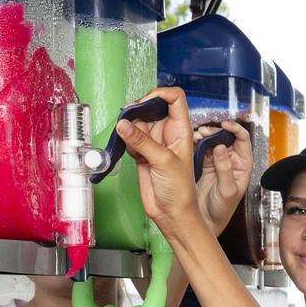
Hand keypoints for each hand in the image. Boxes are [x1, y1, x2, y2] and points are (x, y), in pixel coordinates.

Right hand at [117, 87, 200, 234]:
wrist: (172, 213)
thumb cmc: (180, 190)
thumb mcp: (163, 161)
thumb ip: (142, 141)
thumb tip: (124, 124)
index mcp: (182, 130)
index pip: (174, 98)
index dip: (160, 93)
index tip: (144, 101)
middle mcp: (168, 133)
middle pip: (151, 107)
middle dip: (138, 111)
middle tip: (128, 120)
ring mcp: (155, 143)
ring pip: (138, 122)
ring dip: (130, 128)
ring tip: (131, 142)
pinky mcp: (143, 153)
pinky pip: (131, 138)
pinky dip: (127, 141)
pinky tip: (133, 154)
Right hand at [194, 121, 251, 235]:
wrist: (207, 221)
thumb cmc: (222, 210)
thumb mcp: (227, 190)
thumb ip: (225, 169)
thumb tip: (221, 148)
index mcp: (243, 165)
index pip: (243, 139)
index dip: (235, 129)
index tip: (224, 124)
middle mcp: (232, 160)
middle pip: (227, 136)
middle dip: (216, 130)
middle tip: (204, 131)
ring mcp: (219, 161)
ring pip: (214, 140)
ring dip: (206, 135)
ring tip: (197, 135)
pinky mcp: (206, 164)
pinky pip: (203, 148)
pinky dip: (198, 142)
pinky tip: (192, 141)